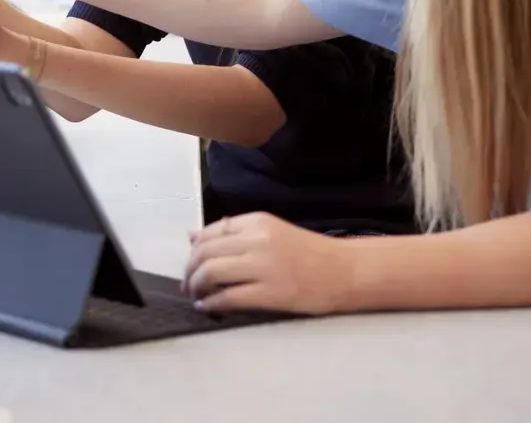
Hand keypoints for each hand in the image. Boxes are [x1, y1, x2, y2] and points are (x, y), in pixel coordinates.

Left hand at [183, 213, 354, 314]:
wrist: (343, 271)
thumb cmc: (308, 252)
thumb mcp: (270, 231)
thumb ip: (234, 232)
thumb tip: (192, 235)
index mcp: (257, 221)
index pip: (210, 232)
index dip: (194, 251)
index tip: (191, 264)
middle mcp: (257, 240)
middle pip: (204, 253)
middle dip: (189, 271)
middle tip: (188, 284)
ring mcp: (263, 267)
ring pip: (211, 273)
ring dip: (196, 287)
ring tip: (196, 295)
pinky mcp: (270, 293)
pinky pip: (228, 298)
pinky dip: (211, 304)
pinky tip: (208, 308)